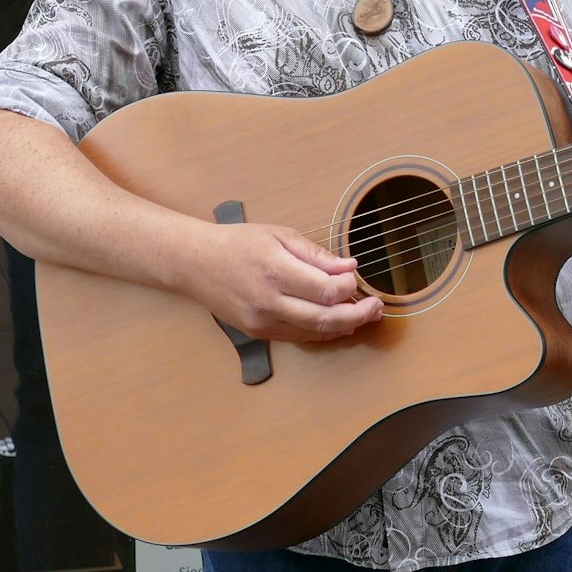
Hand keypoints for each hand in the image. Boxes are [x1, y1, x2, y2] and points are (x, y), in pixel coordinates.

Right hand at [184, 222, 382, 342]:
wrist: (195, 263)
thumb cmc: (238, 243)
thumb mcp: (279, 235)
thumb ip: (316, 255)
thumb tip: (349, 267)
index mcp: (276, 270)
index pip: (326, 290)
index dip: (350, 288)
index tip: (357, 279)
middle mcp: (269, 301)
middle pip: (325, 318)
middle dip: (358, 315)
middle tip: (377, 308)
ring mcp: (262, 322)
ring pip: (314, 332)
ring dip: (344, 326)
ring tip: (364, 315)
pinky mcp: (258, 332)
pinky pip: (298, 336)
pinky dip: (322, 331)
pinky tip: (337, 323)